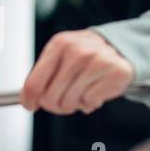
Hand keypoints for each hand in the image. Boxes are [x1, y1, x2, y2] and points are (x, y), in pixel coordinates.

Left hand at [19, 29, 134, 114]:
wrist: (120, 48)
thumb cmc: (86, 58)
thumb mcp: (61, 58)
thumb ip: (44, 76)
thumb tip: (28, 101)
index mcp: (59, 44)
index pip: (34, 82)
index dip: (29, 99)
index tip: (30, 106)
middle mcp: (76, 50)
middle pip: (50, 97)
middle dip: (56, 104)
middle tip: (65, 100)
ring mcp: (96, 60)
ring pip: (70, 102)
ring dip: (75, 103)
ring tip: (83, 91)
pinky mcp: (114, 72)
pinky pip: (90, 102)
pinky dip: (92, 102)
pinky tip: (97, 90)